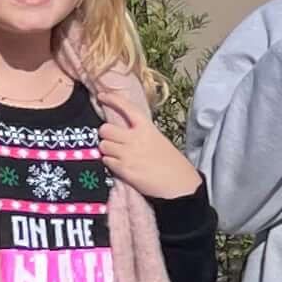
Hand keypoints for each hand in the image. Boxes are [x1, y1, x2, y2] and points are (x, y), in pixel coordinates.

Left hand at [95, 87, 203, 201]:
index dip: (112, 100)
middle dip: (106, 135)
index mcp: (147, 128)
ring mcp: (128, 154)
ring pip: (103, 146)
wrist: (180, 185)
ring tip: (118, 155)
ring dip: (107, 150)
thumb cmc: (172, 163)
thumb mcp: (159, 140)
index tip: (102, 96)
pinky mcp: (124, 169)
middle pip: (105, 129)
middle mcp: (135, 139)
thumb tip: (122, 133)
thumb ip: (140, 134)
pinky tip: (122, 166)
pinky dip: (110, 163)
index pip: (127, 108)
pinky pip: (106, 161)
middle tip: (113, 140)